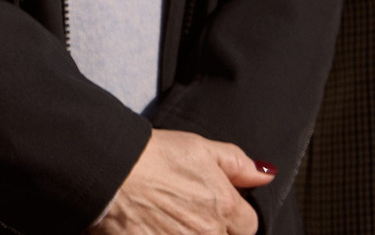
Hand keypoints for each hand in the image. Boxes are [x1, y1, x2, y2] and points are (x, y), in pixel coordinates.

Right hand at [90, 131, 271, 234]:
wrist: (108, 170)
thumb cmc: (151, 156)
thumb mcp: (199, 147)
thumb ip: (238, 163)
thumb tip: (266, 175)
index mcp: (224, 207)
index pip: (248, 226)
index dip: (231, 216)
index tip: (211, 208)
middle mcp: (209, 233)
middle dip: (210, 229)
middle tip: (185, 214)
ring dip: (188, 233)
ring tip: (169, 221)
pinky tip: (155, 228)